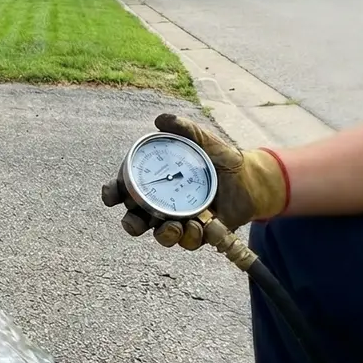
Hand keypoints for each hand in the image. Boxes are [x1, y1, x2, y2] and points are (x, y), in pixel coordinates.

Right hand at [101, 114, 289, 249]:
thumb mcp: (203, 139)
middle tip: (137, 222)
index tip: (112, 196)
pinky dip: (190, 236)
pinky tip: (199, 226)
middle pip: (135, 220)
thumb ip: (184, 129)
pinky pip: (188, 242)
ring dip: (163, 234)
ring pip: (160, 235)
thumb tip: (160, 120)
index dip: (112, 194)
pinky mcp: (197, 234)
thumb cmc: (220, 157)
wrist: (250, 178)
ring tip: (175, 226)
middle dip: (131, 224)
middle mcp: (161, 204)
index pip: (124, 189)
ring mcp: (178, 220)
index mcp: (154, 181)